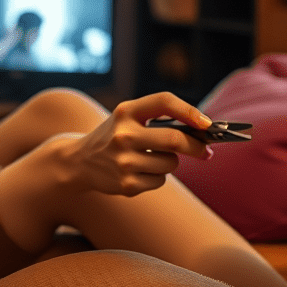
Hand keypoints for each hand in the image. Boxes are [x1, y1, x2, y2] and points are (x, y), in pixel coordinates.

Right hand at [60, 92, 212, 196]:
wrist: (79, 162)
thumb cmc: (115, 136)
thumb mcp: (128, 117)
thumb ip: (160, 119)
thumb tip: (203, 131)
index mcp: (126, 111)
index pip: (164, 101)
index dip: (190, 111)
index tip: (207, 124)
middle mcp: (123, 134)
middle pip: (175, 139)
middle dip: (197, 147)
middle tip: (206, 151)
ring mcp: (124, 161)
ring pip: (171, 163)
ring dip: (170, 162)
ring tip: (151, 158)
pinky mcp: (126, 184)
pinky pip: (161, 180)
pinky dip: (157, 177)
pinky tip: (139, 171)